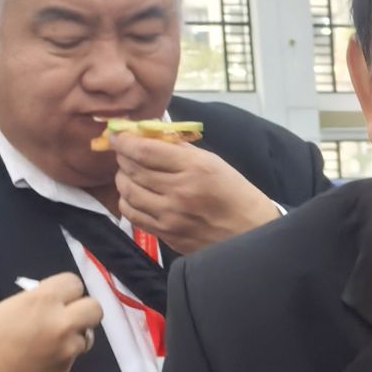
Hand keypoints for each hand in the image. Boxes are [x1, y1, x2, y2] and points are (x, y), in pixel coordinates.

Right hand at [0, 273, 102, 371]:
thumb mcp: (12, 306)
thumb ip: (40, 302)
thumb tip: (57, 303)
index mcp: (44, 300)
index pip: (74, 283)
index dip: (67, 290)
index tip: (59, 297)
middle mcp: (62, 322)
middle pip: (95, 308)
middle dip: (84, 311)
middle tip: (68, 318)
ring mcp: (68, 348)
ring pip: (88, 336)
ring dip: (75, 335)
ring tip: (53, 341)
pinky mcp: (66, 369)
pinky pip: (73, 356)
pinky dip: (63, 356)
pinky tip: (43, 359)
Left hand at [112, 133, 280, 253]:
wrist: (253, 236)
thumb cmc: (237, 195)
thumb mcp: (215, 163)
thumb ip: (181, 149)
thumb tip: (149, 136)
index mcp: (195, 169)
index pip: (144, 150)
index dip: (124, 140)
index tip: (117, 135)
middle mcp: (179, 193)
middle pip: (132, 170)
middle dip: (122, 157)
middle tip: (124, 153)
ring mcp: (171, 218)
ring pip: (127, 192)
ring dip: (123, 179)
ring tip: (129, 174)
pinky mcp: (167, 236)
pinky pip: (133, 215)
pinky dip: (128, 202)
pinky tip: (135, 196)